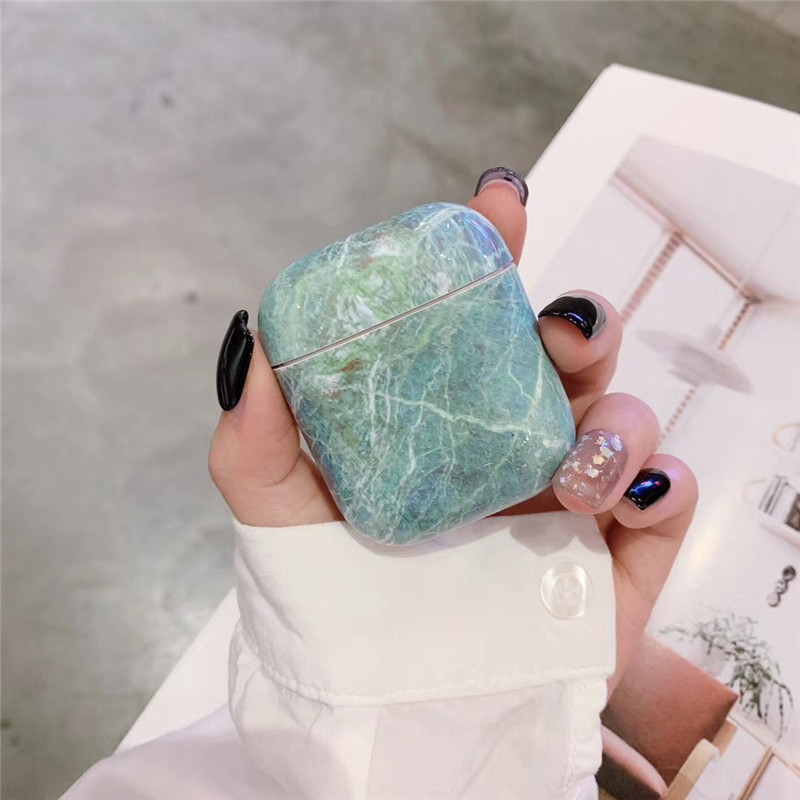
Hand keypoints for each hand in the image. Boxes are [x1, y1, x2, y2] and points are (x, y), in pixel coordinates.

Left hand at [210, 169, 697, 694]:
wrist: (384, 705)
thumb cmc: (330, 597)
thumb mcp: (274, 504)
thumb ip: (256, 428)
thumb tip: (256, 337)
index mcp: (443, 410)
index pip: (476, 315)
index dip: (492, 252)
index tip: (495, 202)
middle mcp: (509, 438)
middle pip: (565, 352)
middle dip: (575, 316)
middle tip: (554, 322)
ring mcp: (568, 495)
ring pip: (622, 416)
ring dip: (614, 415)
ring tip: (570, 462)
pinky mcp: (615, 556)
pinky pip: (667, 499)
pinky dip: (661, 483)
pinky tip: (624, 497)